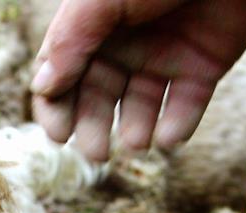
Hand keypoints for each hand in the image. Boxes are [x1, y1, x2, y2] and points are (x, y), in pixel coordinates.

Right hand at [31, 0, 245, 159]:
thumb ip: (70, 41)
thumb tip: (41, 86)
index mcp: (92, 26)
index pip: (60, 74)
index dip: (55, 107)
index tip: (59, 135)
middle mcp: (124, 43)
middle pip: (97, 97)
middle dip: (94, 127)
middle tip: (97, 153)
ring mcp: (164, 55)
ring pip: (140, 106)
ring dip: (135, 131)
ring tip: (138, 142)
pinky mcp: (203, 64)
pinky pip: (187, 104)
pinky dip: (178, 125)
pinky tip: (170, 136)